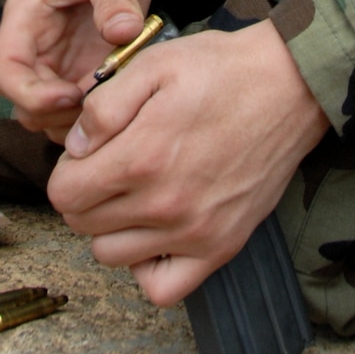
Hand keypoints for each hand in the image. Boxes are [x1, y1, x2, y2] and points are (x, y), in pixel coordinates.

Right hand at [0, 0, 155, 143]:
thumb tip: (123, 31)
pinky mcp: (84, 66)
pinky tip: (127, 97)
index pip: (4, 72)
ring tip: (118, 101)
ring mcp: (60, 59)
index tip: (71, 95)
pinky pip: (81, 103)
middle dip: (58, 115)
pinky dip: (99, 110)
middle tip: (103, 105)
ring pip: (51, 112)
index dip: (31, 95)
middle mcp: (37, 45)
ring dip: (79, 118)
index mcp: (27, 16)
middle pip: (24, 102)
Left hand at [47, 19, 328, 305]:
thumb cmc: (221, 71)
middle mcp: (164, 205)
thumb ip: (103, 107)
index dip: (67, 169)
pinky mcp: (221, 247)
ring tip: (132, 193)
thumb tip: (76, 147)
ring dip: (109, 227)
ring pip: (111, 255)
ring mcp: (194, 233)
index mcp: (141, 157)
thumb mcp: (152, 64)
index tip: (89, 151)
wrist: (289, 87)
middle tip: (110, 165)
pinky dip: (147, 267)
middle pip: (82, 224)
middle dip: (84, 193)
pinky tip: (154, 232)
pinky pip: (162, 289)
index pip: (65, 193)